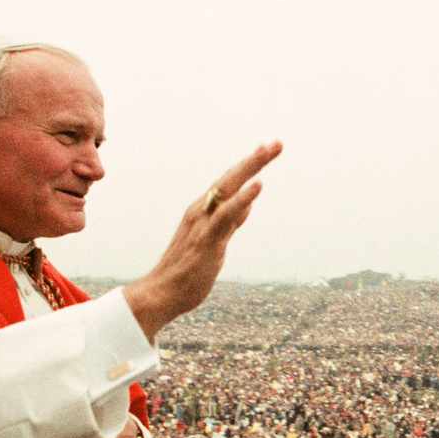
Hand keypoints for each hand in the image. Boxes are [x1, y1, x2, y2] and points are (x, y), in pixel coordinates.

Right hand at [124, 141, 282, 341]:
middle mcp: (201, 211)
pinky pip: (227, 215)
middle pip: (231, 178)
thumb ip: (230, 222)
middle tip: (277, 143)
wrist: (161, 294)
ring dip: (250, 168)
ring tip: (268, 150)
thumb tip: (247, 205)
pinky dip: (242, 199)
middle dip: (255, 159)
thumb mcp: (215, 242)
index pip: (229, 183)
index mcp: (202, 211)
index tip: (267, 149)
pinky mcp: (207, 239)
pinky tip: (258, 185)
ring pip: (229, 188)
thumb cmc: (187, 271)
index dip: (248, 166)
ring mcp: (203, 224)